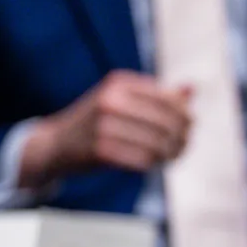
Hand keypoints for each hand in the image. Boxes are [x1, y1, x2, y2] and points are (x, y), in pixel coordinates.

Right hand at [20, 71, 192, 184]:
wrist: (55, 144)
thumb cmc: (96, 121)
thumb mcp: (122, 99)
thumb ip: (157, 95)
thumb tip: (191, 89)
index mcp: (119, 82)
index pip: (167, 98)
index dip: (184, 114)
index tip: (190, 126)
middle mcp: (110, 99)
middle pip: (165, 122)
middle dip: (180, 136)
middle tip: (185, 145)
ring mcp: (103, 125)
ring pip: (156, 143)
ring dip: (170, 152)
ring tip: (173, 155)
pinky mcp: (99, 150)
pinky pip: (142, 159)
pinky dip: (154, 163)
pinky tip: (157, 164)